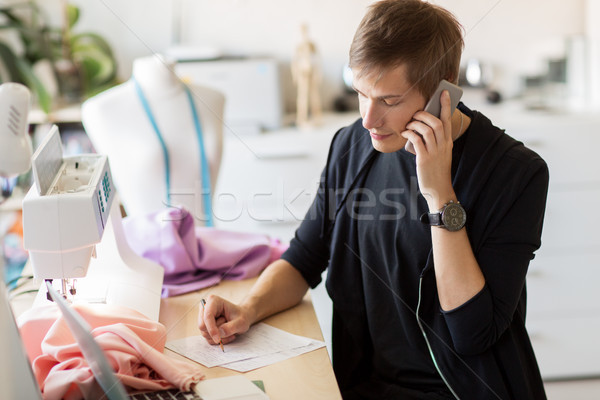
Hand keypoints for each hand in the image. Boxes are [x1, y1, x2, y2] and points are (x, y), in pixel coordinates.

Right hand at [198, 294, 251, 344]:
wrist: (242, 318)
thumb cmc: (242, 317)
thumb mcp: (241, 322)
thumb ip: (231, 327)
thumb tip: (220, 333)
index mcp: (213, 301)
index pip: (207, 316)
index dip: (211, 329)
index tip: (218, 339)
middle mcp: (206, 308)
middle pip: (203, 326)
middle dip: (216, 332)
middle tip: (230, 330)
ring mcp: (204, 317)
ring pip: (204, 333)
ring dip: (218, 336)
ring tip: (230, 331)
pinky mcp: (205, 326)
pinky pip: (207, 338)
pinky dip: (217, 339)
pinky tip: (226, 335)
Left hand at [402, 90, 455, 209]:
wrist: (438, 190)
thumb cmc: (436, 171)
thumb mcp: (439, 154)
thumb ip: (434, 141)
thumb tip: (420, 127)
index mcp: (448, 143)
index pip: (448, 120)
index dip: (446, 105)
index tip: (444, 92)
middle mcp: (443, 146)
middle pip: (437, 122)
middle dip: (425, 115)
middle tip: (416, 115)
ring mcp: (434, 152)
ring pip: (427, 130)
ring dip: (415, 124)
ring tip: (408, 125)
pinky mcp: (424, 159)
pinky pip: (417, 140)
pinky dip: (410, 134)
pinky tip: (405, 133)